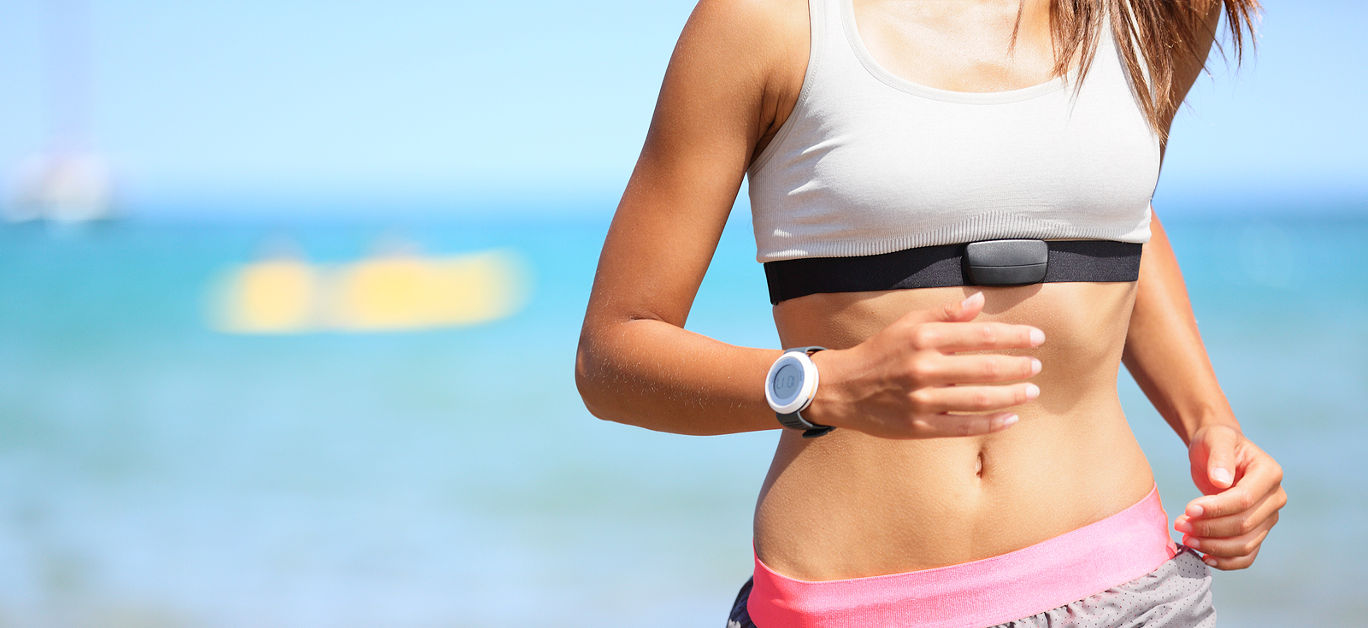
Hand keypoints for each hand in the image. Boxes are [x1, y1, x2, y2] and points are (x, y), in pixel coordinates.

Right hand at [804, 291, 1043, 438]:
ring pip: (979, 398)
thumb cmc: (879, 353)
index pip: (981, 336)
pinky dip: (991, 423)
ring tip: (1031, 390)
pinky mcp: (918, 426)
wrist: (841, 388)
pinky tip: (1010, 418)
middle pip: (986, 368)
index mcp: (924, 339)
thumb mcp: (908, 325)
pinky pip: (963, 426)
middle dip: (1018, 367)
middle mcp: (924, 368)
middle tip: (1037, 366)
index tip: (1036, 338)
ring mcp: (921, 400)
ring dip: (1012, 395)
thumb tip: (980, 301)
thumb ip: (945, 314)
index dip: (1014, 337)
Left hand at [1175, 424, 1286, 569]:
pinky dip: (1226, 561)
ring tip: (1186, 538)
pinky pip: (1246, 555)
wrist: (1218, 452)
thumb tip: (1221, 482)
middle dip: (1209, 528)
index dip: (1216, 509)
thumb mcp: (1215, 439)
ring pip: (1245, 544)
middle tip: (1180, 524)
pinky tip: (1203, 557)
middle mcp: (1275, 498)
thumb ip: (1219, 457)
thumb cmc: (1216, 442)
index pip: (1244, 500)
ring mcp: (1268, 517)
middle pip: (1243, 525)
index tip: (1188, 509)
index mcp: (1269, 473)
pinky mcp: (1257, 531)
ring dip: (1213, 546)